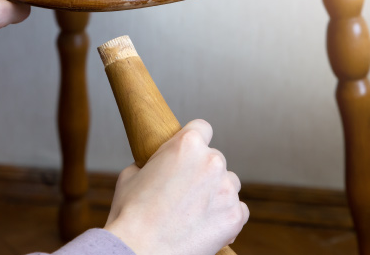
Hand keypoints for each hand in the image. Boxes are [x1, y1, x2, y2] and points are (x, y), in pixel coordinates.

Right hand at [104, 120, 248, 254]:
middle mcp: (212, 161)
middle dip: (202, 172)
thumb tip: (160, 166)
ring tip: (194, 212)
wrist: (140, 251)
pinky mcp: (235, 216)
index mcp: (187, 144)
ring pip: (228, 184)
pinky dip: (225, 216)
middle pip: (215, 159)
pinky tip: (206, 225)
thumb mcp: (131, 174)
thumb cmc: (131, 215)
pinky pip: (238, 210)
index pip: (202, 128)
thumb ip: (154, 162)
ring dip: (216, 193)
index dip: (194, 140)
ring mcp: (226, 189)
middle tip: (184, 192)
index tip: (190, 154)